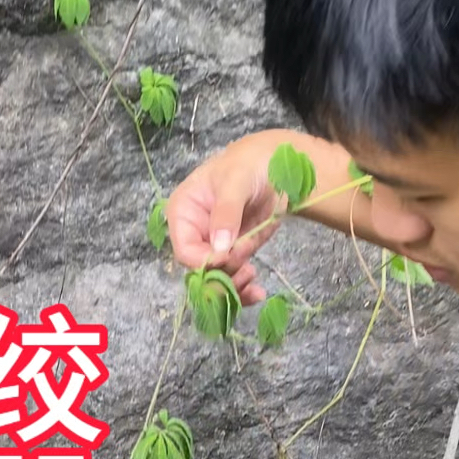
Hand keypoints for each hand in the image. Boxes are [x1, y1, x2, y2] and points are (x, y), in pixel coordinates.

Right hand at [166, 133, 286, 306]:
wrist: (275, 165)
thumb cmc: (248, 164)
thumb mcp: (236, 181)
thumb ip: (226, 212)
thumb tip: (219, 247)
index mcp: (183, 212)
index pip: (185, 249)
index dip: (204, 261)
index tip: (227, 259)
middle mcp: (194, 234)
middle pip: (199, 270)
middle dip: (220, 278)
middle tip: (245, 273)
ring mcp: (214, 247)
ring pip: (215, 280)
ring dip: (233, 288)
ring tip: (253, 279)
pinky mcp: (233, 255)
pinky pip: (233, 278)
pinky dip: (244, 290)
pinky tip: (257, 293)